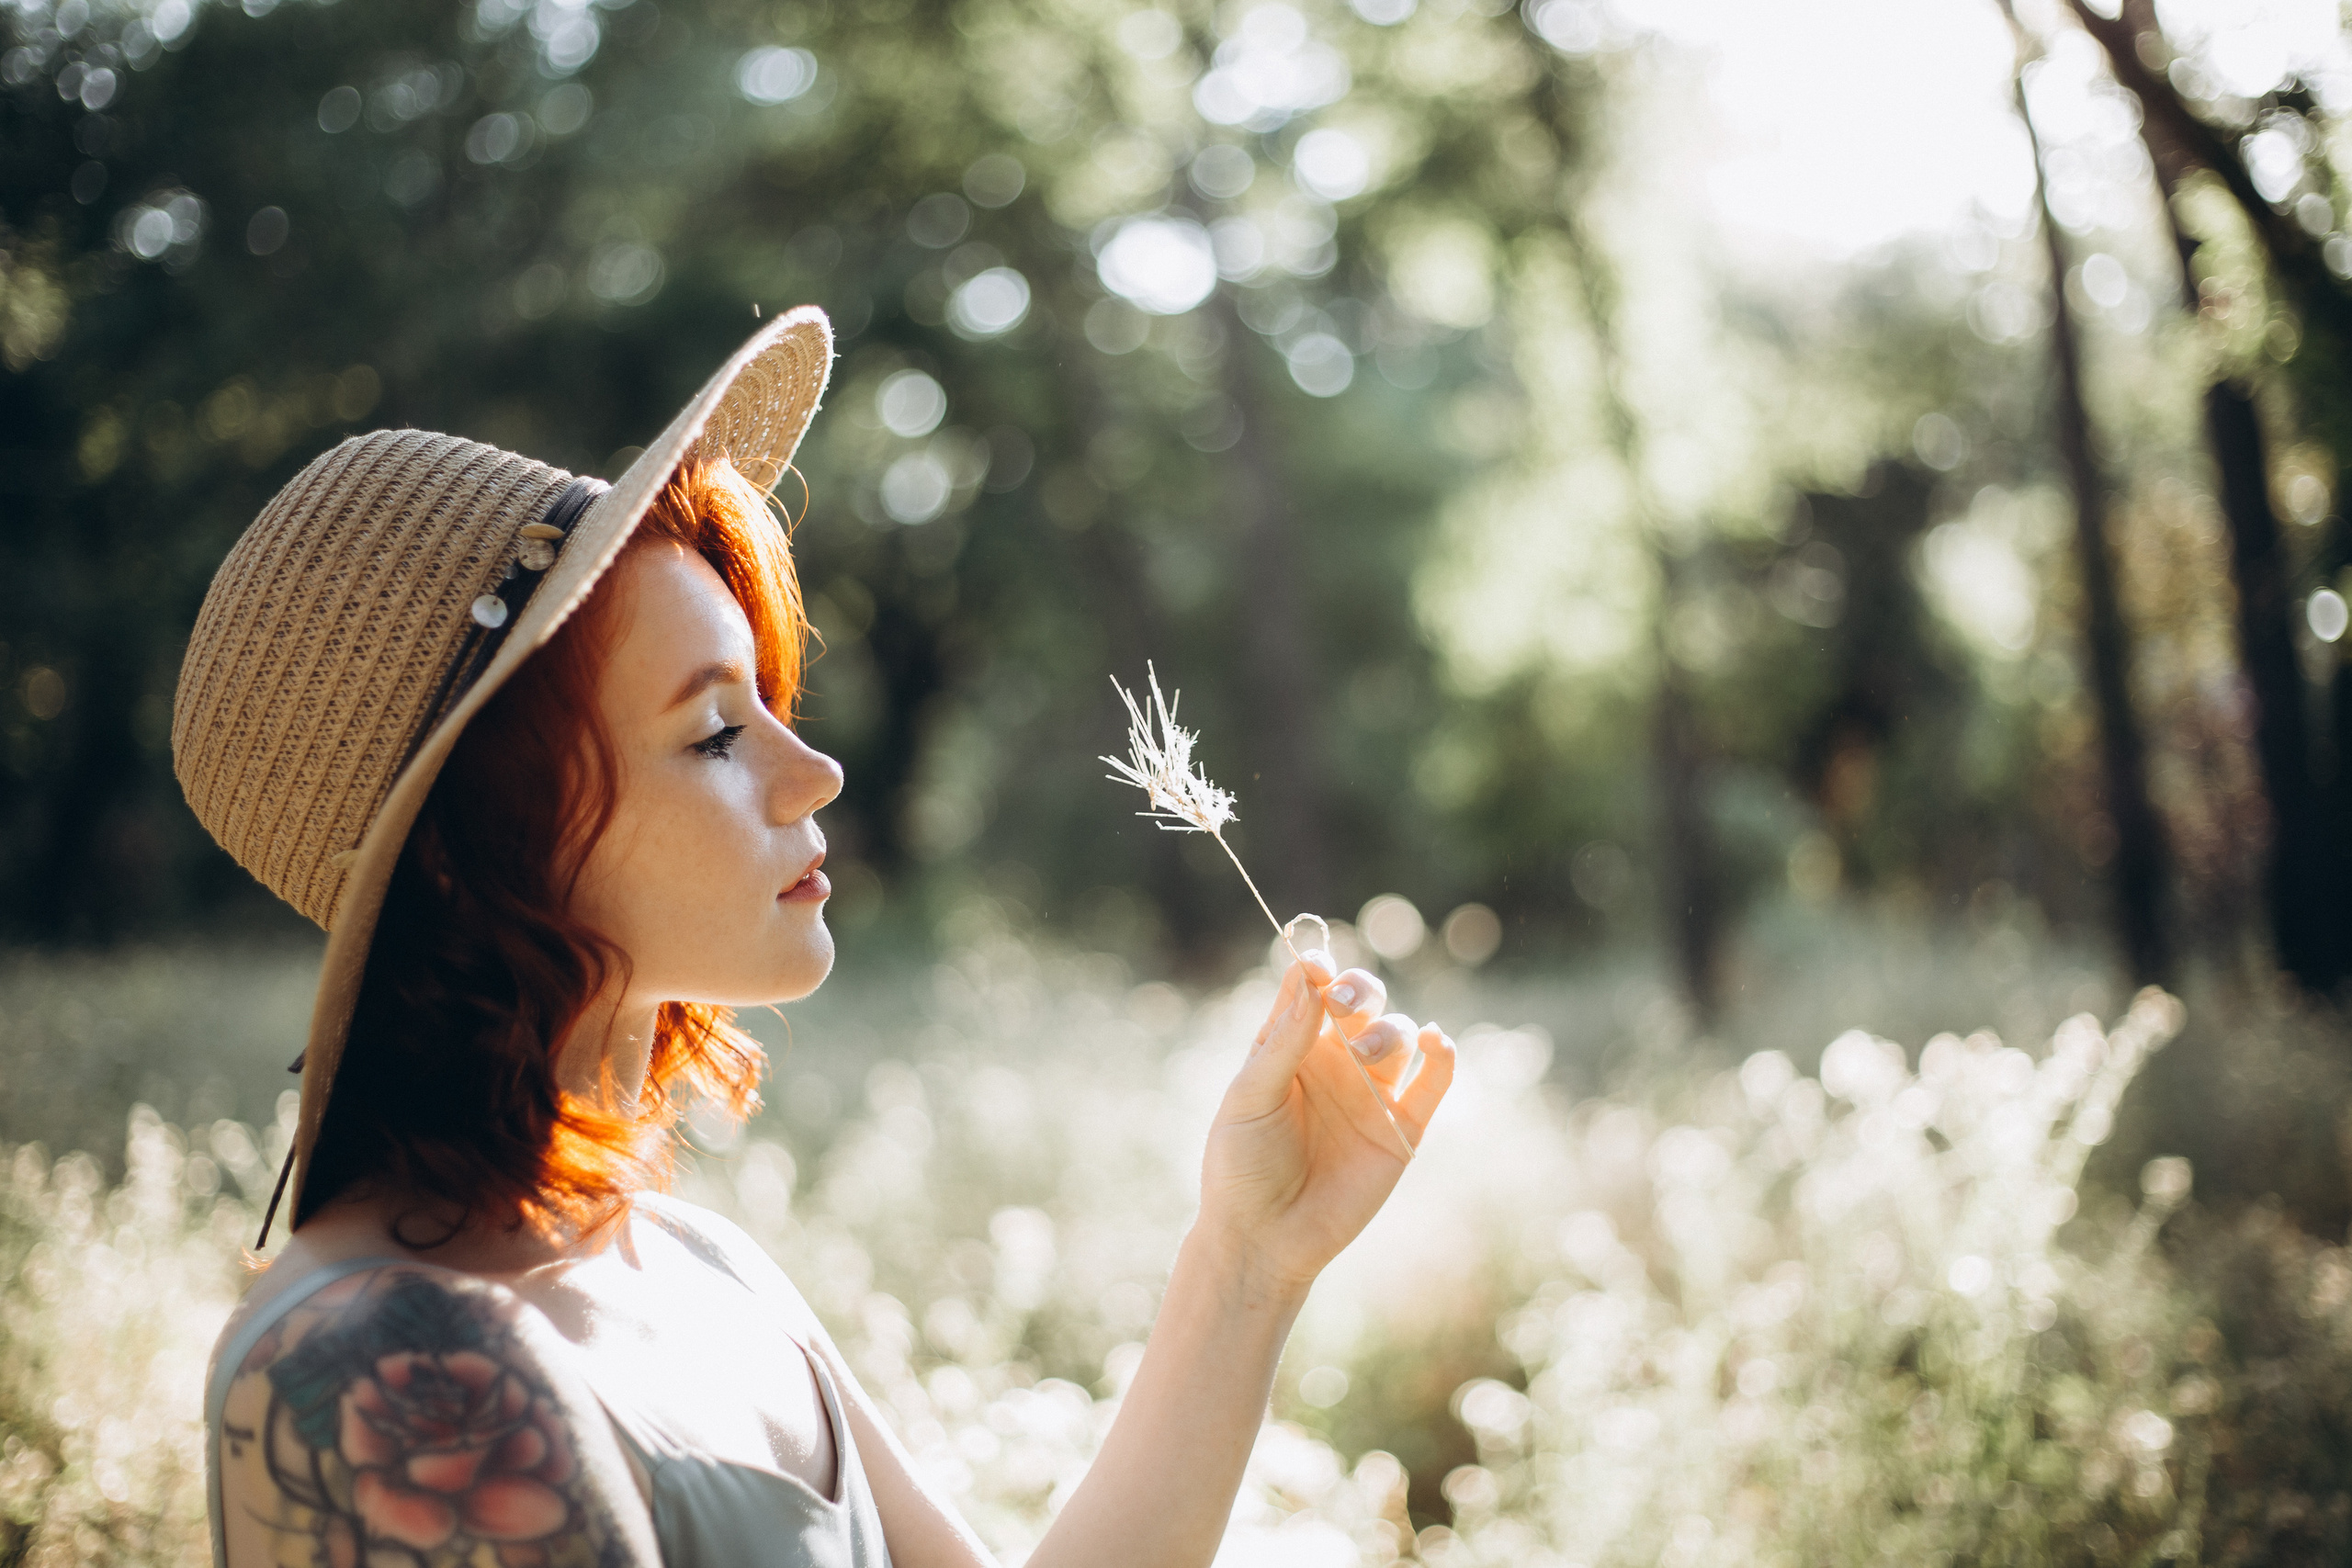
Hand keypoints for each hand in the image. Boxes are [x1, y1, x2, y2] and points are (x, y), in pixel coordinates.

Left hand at [1195, 950, 1455, 1294]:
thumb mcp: (1250, 1097)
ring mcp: (1369, 1093)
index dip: (1318, 968)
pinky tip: (1433, 1039)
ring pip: (1396, 1036)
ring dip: (1387, 1031)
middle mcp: (1332, 1062)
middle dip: (1360, 990)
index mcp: (1288, 1046)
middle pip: (1361, 1002)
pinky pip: (1431, 1083)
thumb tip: (1313, 982)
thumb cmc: (1241, 1165)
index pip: (1310, 989)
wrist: (1263, 1237)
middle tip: (1345, 1001)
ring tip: (1363, 1054)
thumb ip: (1284, 1042)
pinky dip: (1441, 1057)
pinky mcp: (1400, 1129)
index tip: (1318, 966)